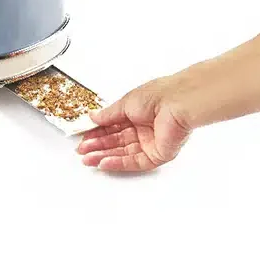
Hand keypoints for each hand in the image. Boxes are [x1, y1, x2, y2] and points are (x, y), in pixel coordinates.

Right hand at [77, 77, 193, 172]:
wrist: (177, 103)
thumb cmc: (157, 96)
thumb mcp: (125, 103)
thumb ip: (108, 114)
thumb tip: (94, 117)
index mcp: (138, 113)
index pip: (114, 127)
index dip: (98, 133)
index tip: (84, 138)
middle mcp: (145, 128)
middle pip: (117, 142)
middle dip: (99, 147)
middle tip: (83, 151)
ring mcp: (152, 142)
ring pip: (124, 153)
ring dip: (105, 156)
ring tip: (88, 159)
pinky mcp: (158, 154)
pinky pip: (136, 161)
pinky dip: (119, 163)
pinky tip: (104, 162)